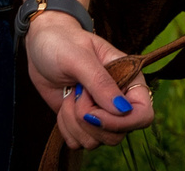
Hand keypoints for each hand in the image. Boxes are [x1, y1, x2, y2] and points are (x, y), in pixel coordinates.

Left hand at [24, 13, 154, 148]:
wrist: (41, 46)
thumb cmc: (62, 42)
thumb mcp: (79, 57)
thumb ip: (100, 82)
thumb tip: (122, 110)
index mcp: (129, 78)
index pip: (143, 115)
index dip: (122, 122)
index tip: (94, 113)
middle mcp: (118, 100)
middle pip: (117, 135)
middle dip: (90, 121)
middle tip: (76, 93)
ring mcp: (100, 113)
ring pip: (96, 141)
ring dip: (74, 122)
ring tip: (69, 95)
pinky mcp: (82, 122)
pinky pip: (78, 142)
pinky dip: (66, 128)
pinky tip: (63, 106)